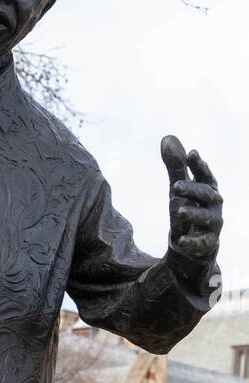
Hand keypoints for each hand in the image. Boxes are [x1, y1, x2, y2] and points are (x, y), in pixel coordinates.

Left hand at [161, 135, 221, 264]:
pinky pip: (202, 243)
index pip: (206, 175)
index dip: (200, 165)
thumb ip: (175, 167)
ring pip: (206, 217)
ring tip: (179, 211)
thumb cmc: (189, 210)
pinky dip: (192, 242)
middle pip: (206, 194)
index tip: (191, 154)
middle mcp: (214, 205)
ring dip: (193, 214)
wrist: (193, 245)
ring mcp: (213, 224)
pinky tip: (180, 241)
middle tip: (174, 186)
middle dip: (192, 189)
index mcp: (208, 189)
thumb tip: (167, 138)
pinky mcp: (208, 244)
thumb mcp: (180, 189)